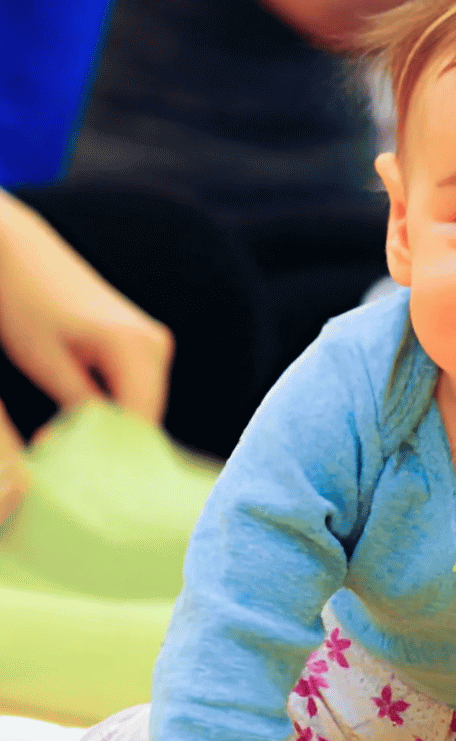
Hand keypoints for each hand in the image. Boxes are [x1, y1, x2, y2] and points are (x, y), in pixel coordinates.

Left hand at [0, 193, 172, 520]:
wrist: (13, 247)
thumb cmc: (21, 300)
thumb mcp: (45, 362)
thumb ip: (80, 410)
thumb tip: (98, 459)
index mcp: (139, 350)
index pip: (143, 427)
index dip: (116, 464)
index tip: (87, 493)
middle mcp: (156, 346)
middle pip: (147, 420)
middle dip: (114, 451)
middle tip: (74, 479)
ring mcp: (152, 343)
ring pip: (140, 408)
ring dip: (110, 433)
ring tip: (70, 455)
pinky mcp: (139, 343)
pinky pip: (133, 392)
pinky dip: (110, 413)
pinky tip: (79, 429)